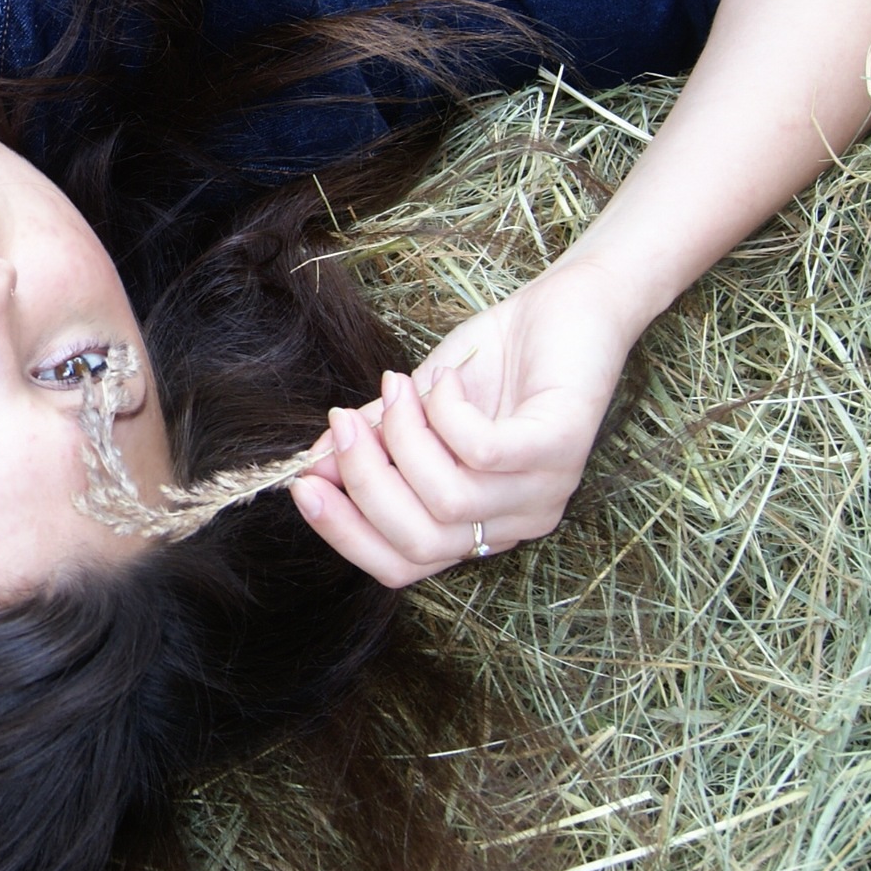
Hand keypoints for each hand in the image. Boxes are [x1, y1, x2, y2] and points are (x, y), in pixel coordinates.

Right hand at [289, 259, 648, 586]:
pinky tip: (446, 381)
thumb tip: (312, 466)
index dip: (343, 532)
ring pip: (448, 500)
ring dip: (404, 436)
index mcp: (478, 526)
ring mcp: (544, 490)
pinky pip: (484, 452)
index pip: (401, 565)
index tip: (302, 482)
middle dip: (364, 480)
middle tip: (343, 422)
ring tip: (400, 387)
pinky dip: (447, 413)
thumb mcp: (416, 409)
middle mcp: (515, 522)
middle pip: (419, 541)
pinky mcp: (563, 446)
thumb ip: (371, 442)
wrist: (568, 305)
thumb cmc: (494, 361)